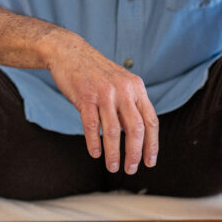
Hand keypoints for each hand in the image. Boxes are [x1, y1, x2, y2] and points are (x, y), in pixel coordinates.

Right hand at [46, 32, 158, 174]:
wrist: (69, 51)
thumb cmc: (94, 71)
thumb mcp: (120, 82)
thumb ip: (130, 104)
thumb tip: (137, 136)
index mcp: (136, 87)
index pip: (151, 121)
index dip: (152, 144)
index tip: (150, 162)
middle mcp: (124, 89)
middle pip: (135, 128)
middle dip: (135, 153)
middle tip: (130, 169)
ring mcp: (104, 92)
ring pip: (114, 130)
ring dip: (114, 153)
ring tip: (112, 167)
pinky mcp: (85, 95)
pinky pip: (92, 125)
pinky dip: (94, 142)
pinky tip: (94, 153)